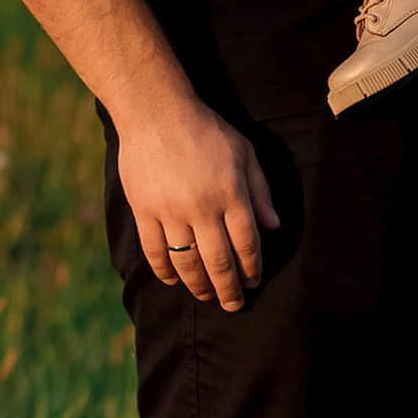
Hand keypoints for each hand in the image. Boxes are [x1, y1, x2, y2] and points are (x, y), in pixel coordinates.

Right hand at [116, 96, 279, 310]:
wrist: (156, 112)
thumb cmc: (206, 130)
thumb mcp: (244, 152)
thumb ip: (260, 190)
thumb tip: (274, 226)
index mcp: (231, 193)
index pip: (247, 244)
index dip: (252, 269)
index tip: (254, 282)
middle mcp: (203, 207)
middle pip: (219, 262)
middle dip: (229, 290)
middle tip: (234, 305)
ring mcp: (170, 211)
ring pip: (187, 263)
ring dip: (199, 287)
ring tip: (206, 296)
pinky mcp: (144, 211)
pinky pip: (155, 252)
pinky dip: (165, 272)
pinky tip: (174, 281)